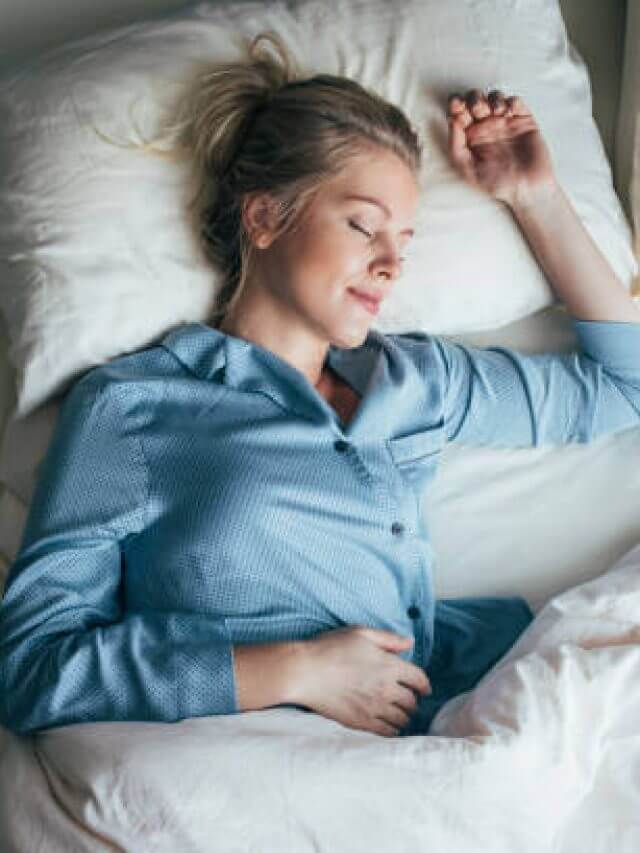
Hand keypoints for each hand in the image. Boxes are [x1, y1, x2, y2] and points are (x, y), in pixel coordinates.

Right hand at [290, 626, 430, 736]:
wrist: (304, 672)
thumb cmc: (330, 648)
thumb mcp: (361, 633)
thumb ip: (389, 639)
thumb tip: (410, 643)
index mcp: (389, 665)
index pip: (419, 679)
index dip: (424, 684)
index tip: (424, 688)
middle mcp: (386, 688)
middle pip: (412, 701)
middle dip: (412, 700)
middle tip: (407, 699)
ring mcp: (374, 708)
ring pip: (402, 719)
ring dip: (403, 715)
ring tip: (398, 712)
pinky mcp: (361, 722)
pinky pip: (387, 732)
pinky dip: (392, 729)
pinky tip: (387, 724)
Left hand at [446, 88, 557, 208]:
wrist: (525, 188)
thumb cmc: (496, 183)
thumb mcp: (467, 169)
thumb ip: (455, 146)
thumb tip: (451, 120)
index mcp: (470, 137)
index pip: (459, 113)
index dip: (456, 104)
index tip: (456, 105)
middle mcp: (486, 127)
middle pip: (475, 100)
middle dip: (474, 98)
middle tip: (477, 109)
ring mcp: (504, 122)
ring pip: (495, 97)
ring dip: (492, 98)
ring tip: (495, 112)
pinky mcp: (523, 120)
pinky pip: (515, 102)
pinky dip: (510, 101)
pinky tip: (508, 112)